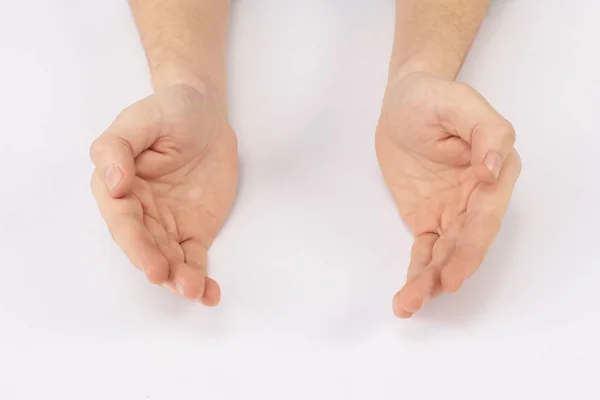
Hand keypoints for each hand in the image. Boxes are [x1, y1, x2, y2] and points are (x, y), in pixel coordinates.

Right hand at [90, 84, 237, 305]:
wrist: (206, 115)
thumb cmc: (170, 112)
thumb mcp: (141, 119)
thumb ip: (118, 147)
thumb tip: (114, 184)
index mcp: (120, 186)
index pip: (123, 220)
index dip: (135, 243)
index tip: (150, 261)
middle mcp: (140, 211)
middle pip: (145, 246)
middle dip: (157, 266)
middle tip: (172, 280)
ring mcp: (168, 224)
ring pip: (169, 259)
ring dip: (179, 278)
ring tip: (194, 290)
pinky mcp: (193, 231)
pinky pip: (194, 259)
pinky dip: (201, 278)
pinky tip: (209, 294)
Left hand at [375, 72, 520, 317]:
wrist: (405, 101)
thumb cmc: (434, 98)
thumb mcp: (460, 104)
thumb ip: (486, 133)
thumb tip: (493, 169)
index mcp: (494, 173)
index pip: (486, 215)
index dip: (472, 245)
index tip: (455, 271)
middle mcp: (476, 198)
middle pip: (466, 241)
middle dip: (449, 270)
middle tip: (427, 294)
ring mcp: (451, 211)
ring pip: (445, 253)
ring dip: (429, 281)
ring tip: (408, 304)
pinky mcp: (427, 218)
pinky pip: (425, 250)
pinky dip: (418, 272)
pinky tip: (408, 294)